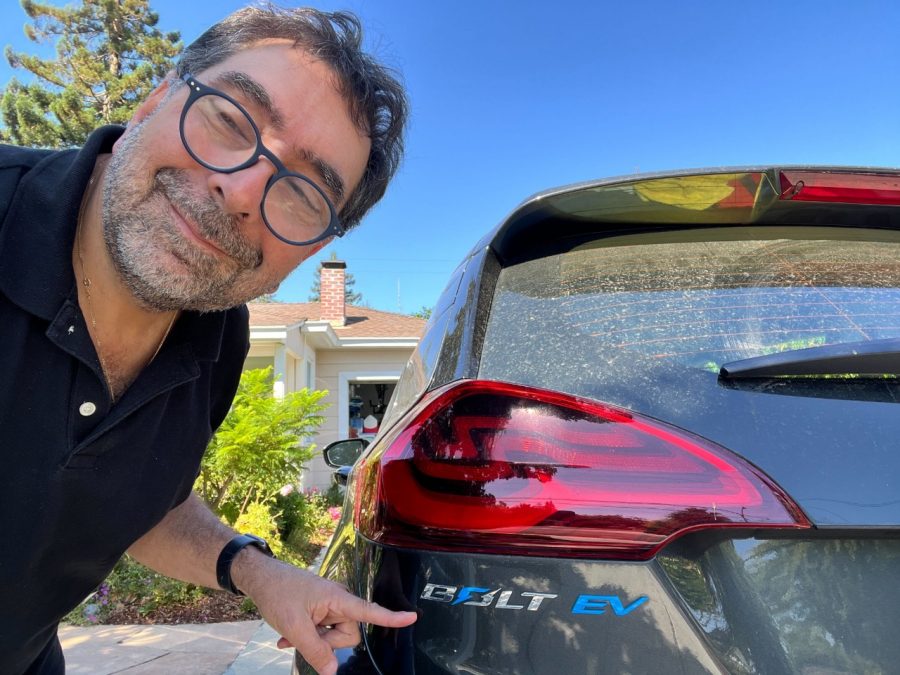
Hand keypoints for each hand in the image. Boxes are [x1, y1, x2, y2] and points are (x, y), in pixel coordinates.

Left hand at [237, 556, 416, 674]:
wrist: (260, 579)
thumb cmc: (278, 595)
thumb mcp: (294, 627)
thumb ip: (315, 650)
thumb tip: (333, 670)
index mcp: (337, 598)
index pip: (369, 610)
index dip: (391, 617)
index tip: (412, 617)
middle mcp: (338, 601)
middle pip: (349, 633)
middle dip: (328, 642)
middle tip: (303, 637)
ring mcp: (329, 605)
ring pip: (334, 634)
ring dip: (314, 640)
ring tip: (289, 637)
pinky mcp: (320, 609)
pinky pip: (324, 630)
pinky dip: (308, 636)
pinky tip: (286, 639)